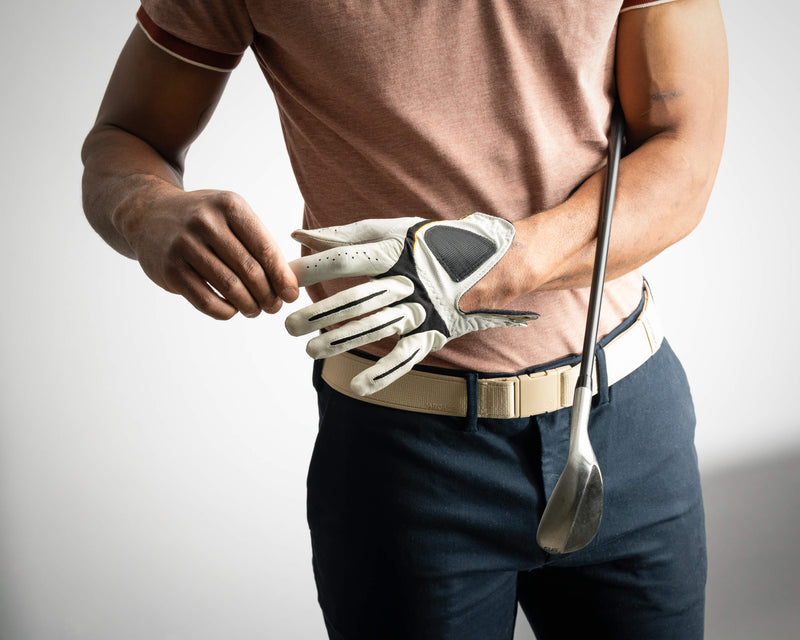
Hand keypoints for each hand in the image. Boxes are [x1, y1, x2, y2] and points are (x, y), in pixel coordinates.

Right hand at [118, 185, 297, 319]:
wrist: (148, 214)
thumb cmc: (203, 220)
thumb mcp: (231, 216)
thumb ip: (259, 244)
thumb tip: (288, 283)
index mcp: (229, 205)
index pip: (264, 248)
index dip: (281, 277)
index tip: (291, 294)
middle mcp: (205, 222)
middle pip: (249, 270)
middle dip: (267, 295)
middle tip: (273, 306)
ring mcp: (184, 245)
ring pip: (229, 287)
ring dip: (248, 305)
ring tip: (254, 309)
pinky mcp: (169, 269)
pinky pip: (205, 300)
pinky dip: (225, 311)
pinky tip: (231, 310)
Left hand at [284, 213, 537, 394]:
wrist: (496, 261)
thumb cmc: (431, 243)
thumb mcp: (392, 231)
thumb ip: (343, 236)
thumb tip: (297, 235)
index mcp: (396, 249)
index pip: (347, 260)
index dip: (313, 271)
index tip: (285, 281)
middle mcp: (409, 280)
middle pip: (358, 299)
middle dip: (320, 313)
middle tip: (288, 326)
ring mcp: (424, 309)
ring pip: (377, 328)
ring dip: (341, 341)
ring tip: (310, 350)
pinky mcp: (436, 333)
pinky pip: (407, 357)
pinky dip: (383, 374)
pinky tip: (356, 386)